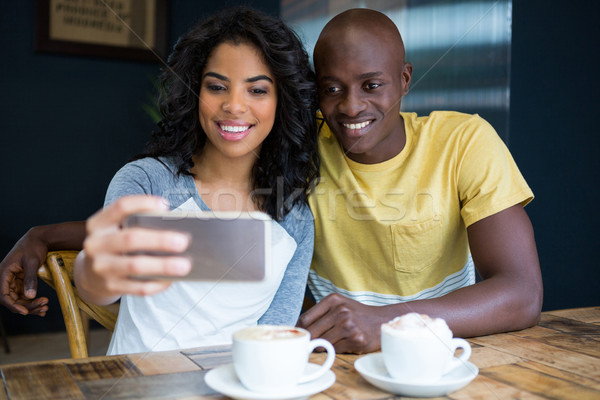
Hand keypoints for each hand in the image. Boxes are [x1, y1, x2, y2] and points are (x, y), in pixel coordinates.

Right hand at [0, 228, 49, 315]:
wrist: (40, 239)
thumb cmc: (33, 247)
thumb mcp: (32, 262)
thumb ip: (30, 278)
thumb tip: (30, 296)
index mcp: (3, 273)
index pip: (4, 295)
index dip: (13, 305)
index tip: (26, 312)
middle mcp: (6, 279)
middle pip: (12, 299)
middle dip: (27, 306)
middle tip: (44, 306)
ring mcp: (13, 281)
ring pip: (19, 299)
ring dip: (31, 306)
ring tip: (45, 308)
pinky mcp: (21, 281)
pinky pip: (25, 295)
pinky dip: (33, 301)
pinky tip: (43, 307)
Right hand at [75, 195, 192, 304]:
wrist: (90, 276)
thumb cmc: (114, 246)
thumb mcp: (116, 230)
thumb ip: (138, 223)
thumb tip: (175, 226)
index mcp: (99, 224)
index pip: (120, 207)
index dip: (143, 203)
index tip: (164, 205)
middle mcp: (96, 244)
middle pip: (130, 239)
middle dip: (159, 240)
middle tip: (183, 241)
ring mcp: (101, 267)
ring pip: (135, 266)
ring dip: (163, 265)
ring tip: (184, 265)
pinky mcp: (110, 286)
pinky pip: (138, 287)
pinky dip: (157, 283)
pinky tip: (171, 280)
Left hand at [297, 293, 390, 353]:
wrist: (382, 320)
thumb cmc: (356, 314)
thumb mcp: (339, 305)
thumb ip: (320, 313)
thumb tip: (298, 329)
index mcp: (333, 300)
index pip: (305, 318)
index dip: (299, 330)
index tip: (299, 336)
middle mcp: (341, 311)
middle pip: (311, 332)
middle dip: (308, 341)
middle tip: (308, 345)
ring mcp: (349, 325)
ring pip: (322, 343)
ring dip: (322, 347)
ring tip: (329, 343)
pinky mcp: (356, 340)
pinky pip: (335, 350)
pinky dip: (335, 350)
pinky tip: (342, 344)